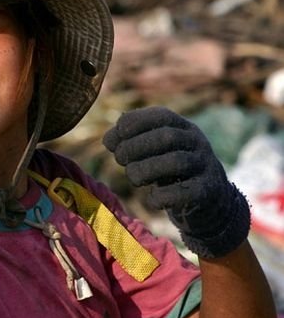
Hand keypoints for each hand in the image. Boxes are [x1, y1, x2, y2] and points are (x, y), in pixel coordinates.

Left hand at [103, 106, 249, 258]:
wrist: (208, 201)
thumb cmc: (170, 172)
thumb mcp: (154, 151)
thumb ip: (131, 141)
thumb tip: (108, 140)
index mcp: (183, 127)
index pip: (161, 115)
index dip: (133, 123)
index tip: (112, 140)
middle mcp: (197, 142)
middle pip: (167, 137)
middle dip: (135, 147)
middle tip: (119, 159)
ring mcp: (206, 166)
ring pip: (176, 162)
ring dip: (146, 170)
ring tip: (133, 178)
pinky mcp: (207, 191)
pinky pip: (184, 192)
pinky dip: (161, 196)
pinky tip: (152, 198)